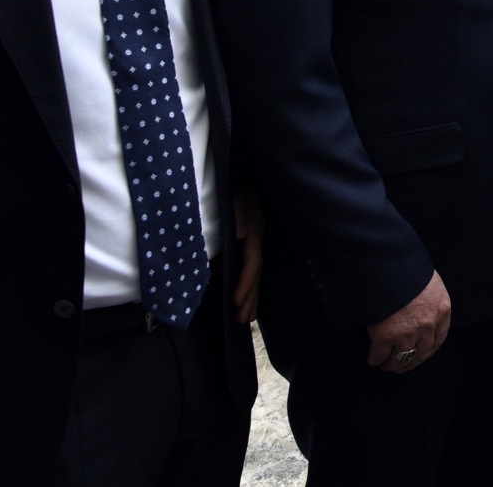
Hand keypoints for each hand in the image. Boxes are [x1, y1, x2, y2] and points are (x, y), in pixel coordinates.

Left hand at [232, 193, 263, 324]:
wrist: (239, 173)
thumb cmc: (236, 184)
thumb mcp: (235, 194)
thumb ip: (238, 211)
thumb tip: (242, 232)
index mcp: (254, 229)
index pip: (252, 262)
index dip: (245, 283)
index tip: (236, 302)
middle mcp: (256, 237)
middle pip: (256, 273)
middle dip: (250, 297)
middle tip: (242, 319)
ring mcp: (254, 238)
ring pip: (256, 272)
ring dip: (252, 295)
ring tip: (246, 317)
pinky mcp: (249, 237)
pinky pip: (252, 265)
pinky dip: (250, 283)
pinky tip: (248, 295)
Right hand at [366, 271, 450, 372]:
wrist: (387, 265)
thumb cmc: (407, 268)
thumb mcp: (427, 281)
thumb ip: (427, 298)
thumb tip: (418, 307)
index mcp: (442, 309)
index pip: (440, 337)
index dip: (429, 349)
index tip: (422, 354)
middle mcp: (428, 325)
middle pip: (422, 352)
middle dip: (412, 362)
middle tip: (403, 366)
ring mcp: (407, 333)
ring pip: (402, 358)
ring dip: (393, 364)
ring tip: (386, 366)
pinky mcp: (385, 337)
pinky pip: (380, 355)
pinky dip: (375, 359)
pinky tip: (373, 359)